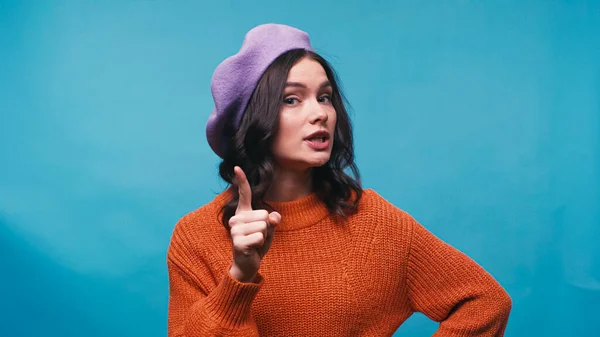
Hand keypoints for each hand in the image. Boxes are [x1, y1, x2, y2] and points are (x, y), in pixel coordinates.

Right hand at [228, 166, 280, 282]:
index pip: (244, 194)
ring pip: (263, 226)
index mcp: (243, 213)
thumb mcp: (269, 230)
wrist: (247, 265)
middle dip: (267, 228)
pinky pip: (261, 237)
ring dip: (264, 237)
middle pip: (264, 215)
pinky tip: (253, 249)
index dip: (242, 180)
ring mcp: (235, 230)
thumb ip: (273, 221)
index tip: (237, 167)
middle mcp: (236, 219)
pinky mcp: (238, 242)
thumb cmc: (257, 244)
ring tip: (255, 243)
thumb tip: (274, 217)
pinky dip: (261, 244)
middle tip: (258, 237)